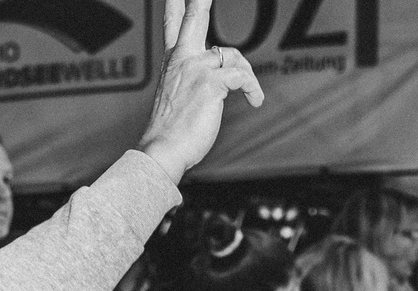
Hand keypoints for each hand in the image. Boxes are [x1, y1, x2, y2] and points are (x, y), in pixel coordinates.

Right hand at [139, 0, 264, 181]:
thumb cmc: (172, 129)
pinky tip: (254, 101)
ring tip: (251, 93)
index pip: (174, 21)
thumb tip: (226, 71)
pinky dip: (253, 89)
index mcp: (174, 59)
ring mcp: (197, 68)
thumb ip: (195, 75)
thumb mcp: (178, 94)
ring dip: (248, 74)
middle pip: (195, 15)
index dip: (178, 1)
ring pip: (234, 56)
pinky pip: (243, 77)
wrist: (163, 149)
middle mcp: (183, 58)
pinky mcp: (211, 83)